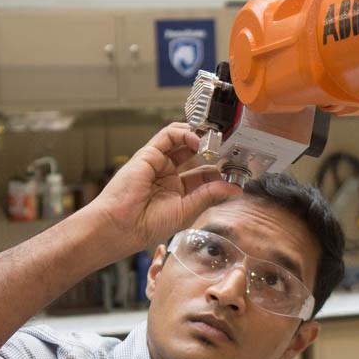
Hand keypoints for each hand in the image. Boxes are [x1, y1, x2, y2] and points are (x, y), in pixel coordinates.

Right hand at [90, 123, 241, 254]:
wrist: (121, 225)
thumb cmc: (147, 225)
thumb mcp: (187, 210)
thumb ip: (210, 195)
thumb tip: (234, 189)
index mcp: (179, 193)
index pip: (205, 175)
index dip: (220, 171)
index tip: (237, 170)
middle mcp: (170, 176)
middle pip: (196, 156)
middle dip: (213, 150)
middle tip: (229, 147)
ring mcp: (160, 164)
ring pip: (183, 142)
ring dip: (200, 137)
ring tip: (215, 138)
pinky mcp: (149, 154)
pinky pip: (168, 136)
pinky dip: (184, 133)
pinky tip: (198, 139)